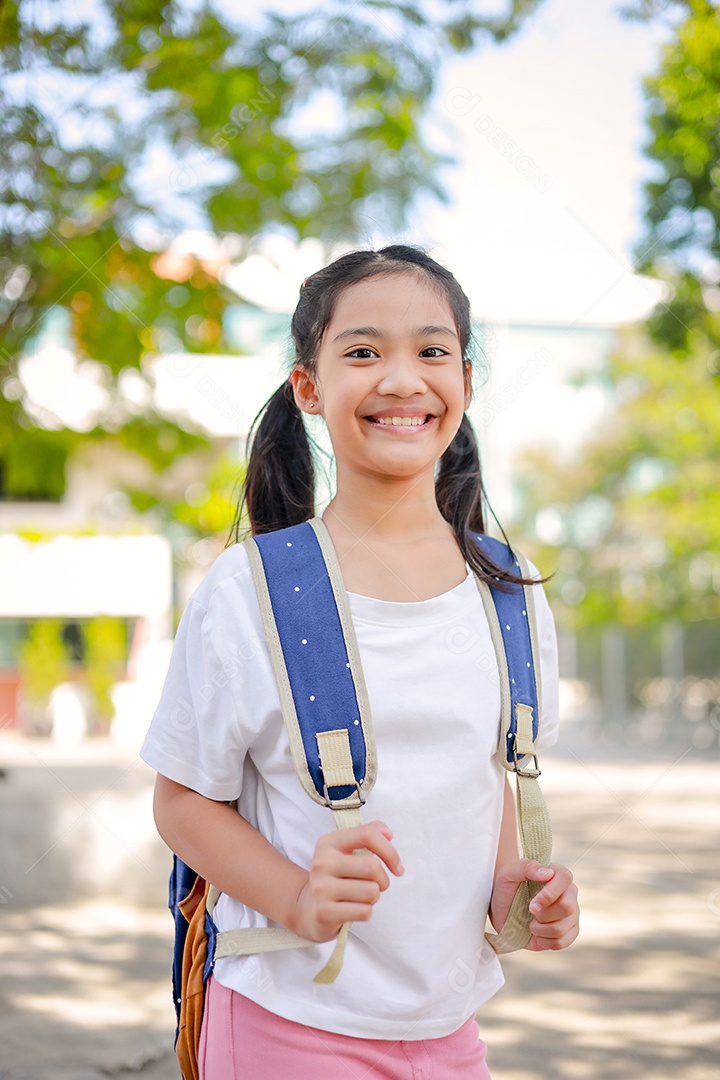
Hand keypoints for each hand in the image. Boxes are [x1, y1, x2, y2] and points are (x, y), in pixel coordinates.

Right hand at [291, 820, 403, 942]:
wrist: (308, 909)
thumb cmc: (337, 877)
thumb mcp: (347, 851)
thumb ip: (368, 834)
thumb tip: (387, 833)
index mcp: (329, 842)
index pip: (367, 835)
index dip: (389, 851)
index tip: (397, 867)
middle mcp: (322, 862)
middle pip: (372, 866)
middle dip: (383, 880)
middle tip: (374, 885)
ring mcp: (321, 888)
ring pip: (371, 891)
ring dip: (373, 898)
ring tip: (361, 898)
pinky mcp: (324, 912)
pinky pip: (364, 911)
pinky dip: (366, 912)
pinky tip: (353, 909)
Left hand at [490, 859, 578, 950]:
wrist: (503, 912)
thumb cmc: (506, 890)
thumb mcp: (508, 874)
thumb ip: (526, 867)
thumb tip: (548, 873)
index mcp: (557, 874)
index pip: (565, 878)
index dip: (549, 894)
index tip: (532, 905)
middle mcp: (569, 893)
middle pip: (567, 907)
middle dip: (542, 915)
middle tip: (530, 912)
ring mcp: (572, 914)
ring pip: (562, 928)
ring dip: (540, 929)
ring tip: (531, 923)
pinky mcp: (570, 932)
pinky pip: (562, 942)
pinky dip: (544, 941)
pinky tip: (537, 933)